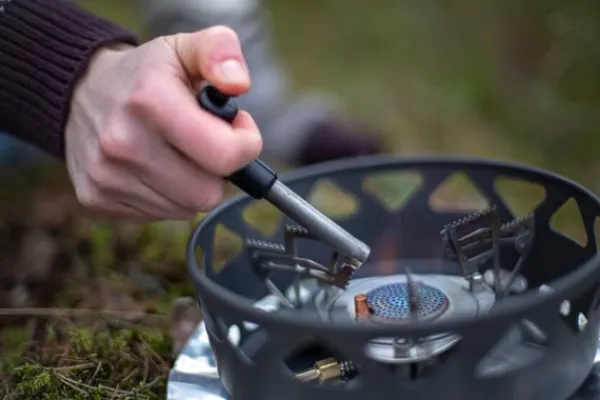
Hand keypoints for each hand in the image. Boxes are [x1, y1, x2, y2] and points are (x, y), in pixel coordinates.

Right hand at [65, 26, 261, 220]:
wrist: (78, 92)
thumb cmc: (144, 74)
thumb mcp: (184, 47)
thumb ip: (221, 52)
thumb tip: (239, 84)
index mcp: (150, 101)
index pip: (224, 155)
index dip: (245, 145)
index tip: (237, 128)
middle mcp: (123, 143)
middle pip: (208, 192)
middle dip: (219, 171)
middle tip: (207, 144)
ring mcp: (106, 176)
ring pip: (187, 208)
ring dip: (193, 185)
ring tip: (178, 153)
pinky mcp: (96, 198)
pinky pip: (160, 215)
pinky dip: (168, 196)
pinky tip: (156, 168)